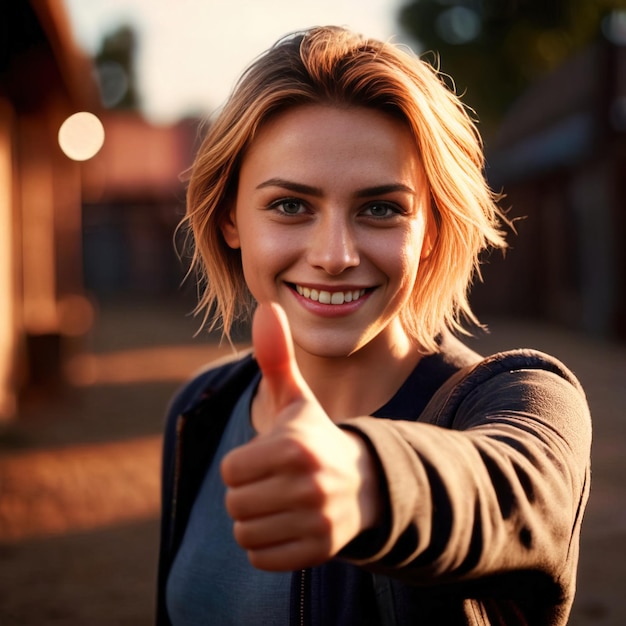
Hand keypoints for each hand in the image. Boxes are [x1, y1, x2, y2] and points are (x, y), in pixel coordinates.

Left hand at [220, 302, 380, 570]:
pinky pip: (262, 556)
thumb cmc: (317, 435)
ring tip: (284, 501)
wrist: (366, 481)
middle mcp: (308, 485)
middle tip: (277, 481)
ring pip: (245, 533)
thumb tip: (265, 306)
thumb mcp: (296, 399)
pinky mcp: (321, 550)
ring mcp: (317, 520)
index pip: (230, 470)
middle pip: (236, 504)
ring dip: (257, 519)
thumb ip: (276, 357)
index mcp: (295, 446)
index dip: (245, 464)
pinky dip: (268, 544)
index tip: (269, 458)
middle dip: (249, 492)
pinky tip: (291, 523)